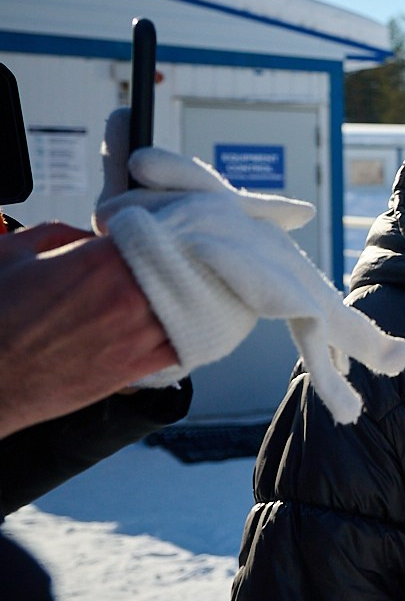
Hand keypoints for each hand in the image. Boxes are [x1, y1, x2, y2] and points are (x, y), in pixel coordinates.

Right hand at [0, 223, 176, 437]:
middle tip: (171, 260)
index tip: (154, 234)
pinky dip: (190, 334)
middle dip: (177, 262)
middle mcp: (127, 296)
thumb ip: (59, 233)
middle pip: (181, 268)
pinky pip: (185, 347)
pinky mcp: (135, 369)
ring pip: (189, 306)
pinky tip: (184, 326)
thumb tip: (90, 234)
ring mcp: (136, 335)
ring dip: (188, 296)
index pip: (160, 233)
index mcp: (100, 260)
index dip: (158, 232)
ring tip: (181, 290)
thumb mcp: (12, 253)